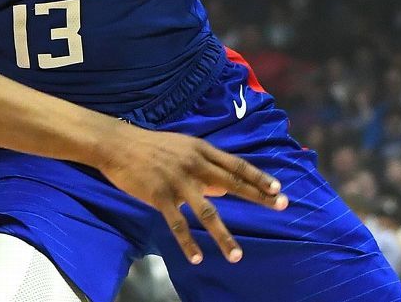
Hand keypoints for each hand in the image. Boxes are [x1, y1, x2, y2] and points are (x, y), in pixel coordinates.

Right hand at [93, 122, 287, 264]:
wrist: (118, 144)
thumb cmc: (152, 146)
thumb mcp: (183, 148)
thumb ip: (205, 166)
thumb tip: (227, 187)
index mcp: (201, 150)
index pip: (237, 165)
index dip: (258, 177)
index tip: (278, 188)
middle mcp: (194, 164)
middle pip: (232, 183)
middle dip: (259, 197)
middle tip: (282, 206)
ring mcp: (178, 181)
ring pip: (207, 213)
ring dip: (224, 236)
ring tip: (237, 256)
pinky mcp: (160, 196)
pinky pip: (178, 224)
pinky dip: (188, 242)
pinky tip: (198, 257)